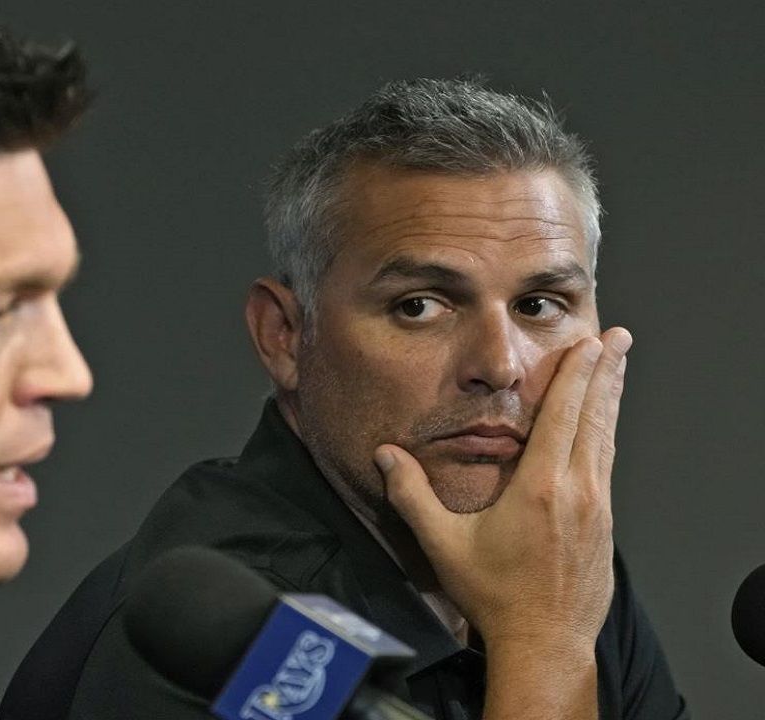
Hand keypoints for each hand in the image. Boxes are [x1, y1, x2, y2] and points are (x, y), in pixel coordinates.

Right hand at [375, 328, 631, 654]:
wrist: (544, 643)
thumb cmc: (494, 596)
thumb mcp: (443, 545)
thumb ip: (412, 496)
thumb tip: (385, 456)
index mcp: (540, 488)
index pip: (563, 415)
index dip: (577, 374)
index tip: (588, 343)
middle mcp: (578, 492)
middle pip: (596, 417)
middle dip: (606, 372)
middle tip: (618, 337)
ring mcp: (597, 510)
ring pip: (606, 440)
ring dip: (611, 400)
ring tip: (616, 369)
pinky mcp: (604, 528)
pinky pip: (606, 467)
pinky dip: (606, 436)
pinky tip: (603, 430)